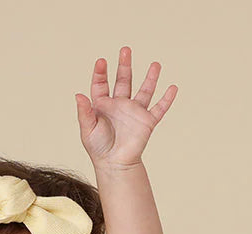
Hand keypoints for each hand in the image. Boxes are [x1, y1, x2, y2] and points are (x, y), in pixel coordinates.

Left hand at [75, 46, 176, 168]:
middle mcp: (120, 105)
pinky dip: (167, 99)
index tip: (101, 62)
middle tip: (125, 50)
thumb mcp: (87, 129)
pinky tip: (173, 88)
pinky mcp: (147, 122)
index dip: (101, 73)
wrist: (114, 165)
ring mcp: (134, 112)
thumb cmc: (98, 148)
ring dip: (150, 78)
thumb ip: (84, 112)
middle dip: (125, 65)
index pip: (102, 84)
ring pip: (144, 91)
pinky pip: (159, 109)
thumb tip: (78, 94)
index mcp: (104, 105)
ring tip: (155, 64)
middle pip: (123, 80)